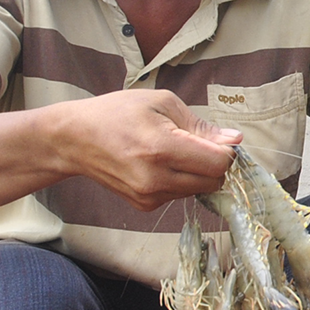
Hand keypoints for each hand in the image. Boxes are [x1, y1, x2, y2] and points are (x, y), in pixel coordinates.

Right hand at [57, 89, 241, 210]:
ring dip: (198, 172)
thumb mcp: (161, 103)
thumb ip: (200, 125)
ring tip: (174, 150)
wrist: (75, 139)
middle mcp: (156, 179)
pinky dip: (181, 180)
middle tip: (199, 143)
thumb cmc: (117, 112)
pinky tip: (161, 164)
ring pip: (200, 190)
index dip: (226, 151)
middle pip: (214, 181)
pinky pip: (181, 195)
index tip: (219, 139)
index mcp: (162, 148)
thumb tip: (235, 140)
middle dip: (215, 163)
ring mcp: (149, 196)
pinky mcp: (145, 206)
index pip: (218, 163)